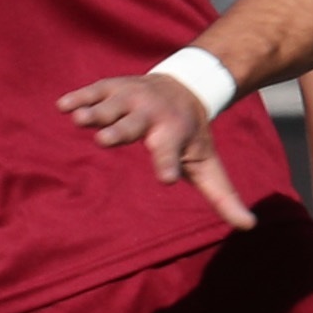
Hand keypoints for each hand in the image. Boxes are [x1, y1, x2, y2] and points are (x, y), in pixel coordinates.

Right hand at [56, 70, 257, 231]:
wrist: (185, 86)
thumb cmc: (191, 136)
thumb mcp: (209, 165)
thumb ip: (224, 197)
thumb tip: (250, 226)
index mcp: (174, 136)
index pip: (171, 154)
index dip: (168, 165)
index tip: (166, 179)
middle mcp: (152, 114)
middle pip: (134, 125)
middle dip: (121, 131)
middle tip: (105, 140)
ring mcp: (131, 97)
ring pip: (111, 105)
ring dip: (96, 111)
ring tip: (79, 119)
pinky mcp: (114, 87)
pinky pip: (95, 90)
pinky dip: (80, 97)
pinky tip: (62, 106)